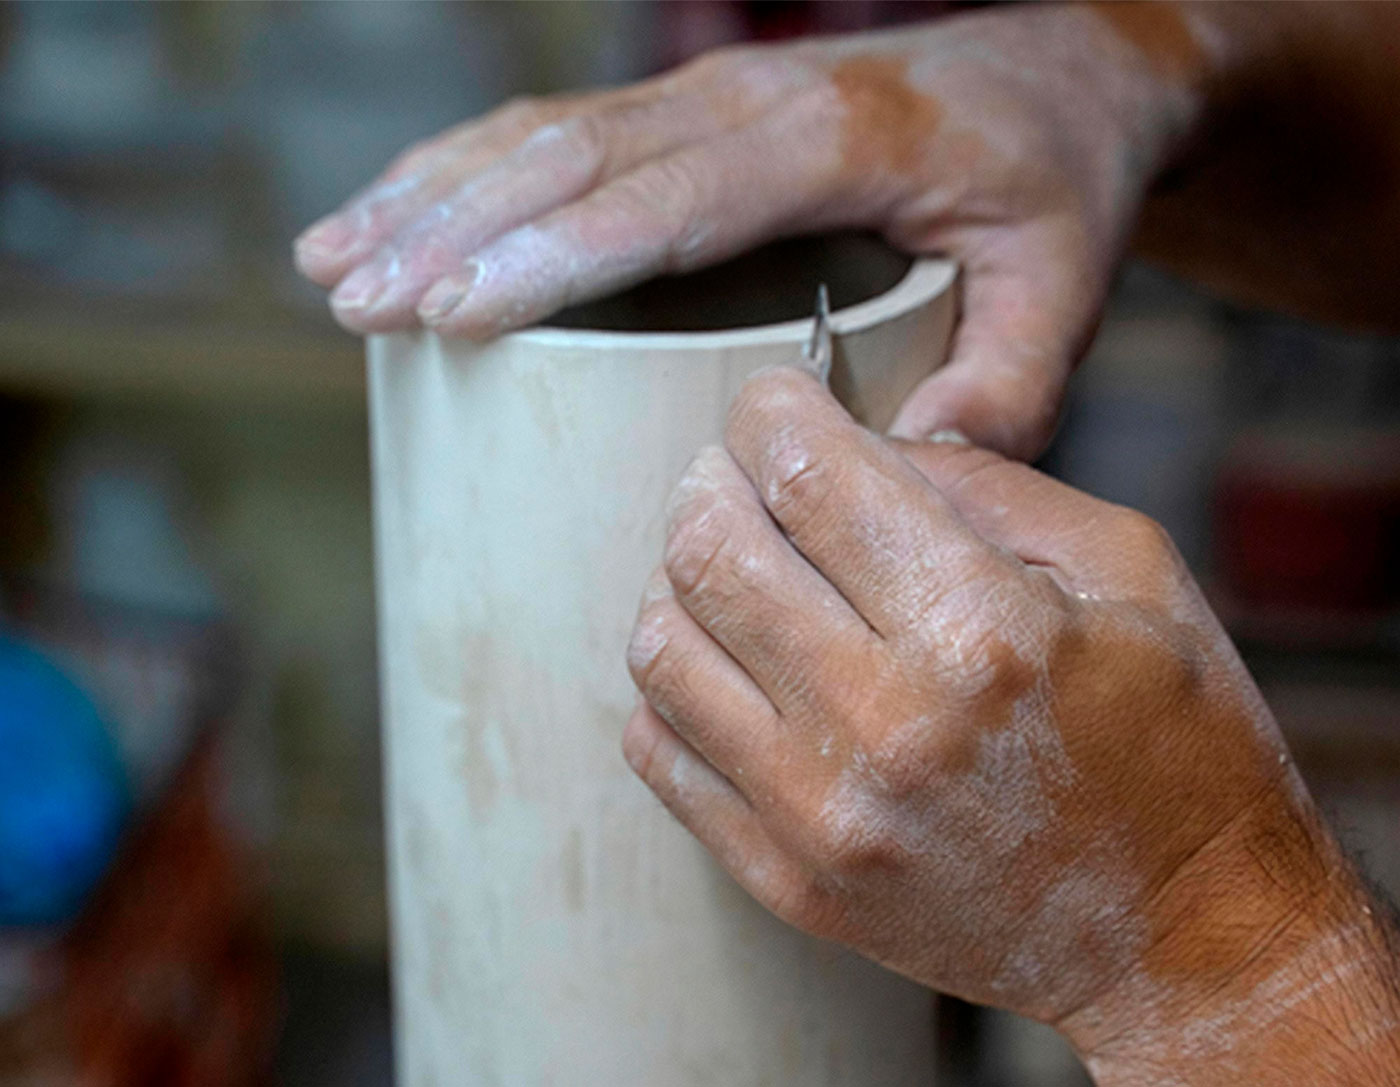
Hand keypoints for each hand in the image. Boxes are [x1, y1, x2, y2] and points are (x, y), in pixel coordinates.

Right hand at [294, 5, 1207, 458]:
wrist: (1062, 72)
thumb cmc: (1054, 179)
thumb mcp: (1064, 280)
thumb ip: (1009, 381)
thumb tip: (911, 472)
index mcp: (831, 140)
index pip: (666, 197)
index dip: (551, 252)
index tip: (450, 309)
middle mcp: (749, 100)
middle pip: (572, 161)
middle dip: (452, 231)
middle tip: (354, 302)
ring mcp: (711, 94)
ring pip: (541, 136)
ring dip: (431, 195)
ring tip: (332, 264)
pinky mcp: (691, 109)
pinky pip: (558, 131)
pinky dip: (463, 170)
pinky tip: (393, 210)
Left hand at [624, 367, 1399, 1082]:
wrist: (1189, 940)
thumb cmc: (1180, 740)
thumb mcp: (1128, 569)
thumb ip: (984, 482)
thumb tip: (857, 436)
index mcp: (982, 628)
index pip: (805, 471)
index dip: (770, 408)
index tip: (777, 403)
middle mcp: (885, 724)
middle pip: (708, 549)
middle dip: (713, 481)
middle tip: (745, 475)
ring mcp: (823, 817)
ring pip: (661, 646)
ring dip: (683, 582)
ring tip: (740, 569)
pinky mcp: (790, 883)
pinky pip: (660, 751)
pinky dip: (677, 685)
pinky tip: (734, 666)